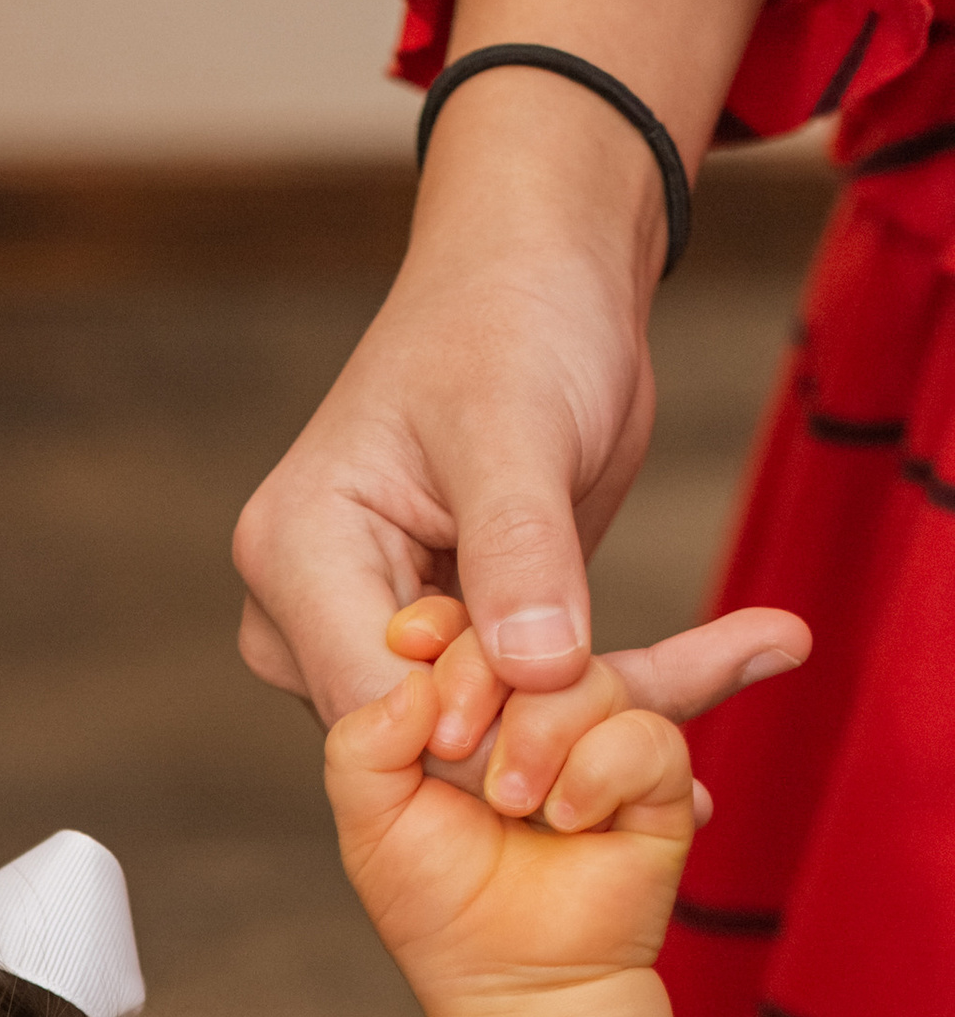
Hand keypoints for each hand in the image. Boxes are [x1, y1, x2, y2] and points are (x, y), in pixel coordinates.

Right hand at [235, 227, 806, 746]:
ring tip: (722, 676)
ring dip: (587, 727)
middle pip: (420, 741)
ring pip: (475, 737)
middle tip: (678, 743)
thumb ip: (520, 552)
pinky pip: (510, 708)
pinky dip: (599, 701)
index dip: (488, 736)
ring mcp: (363, 637)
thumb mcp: (519, 425)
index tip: (605, 724)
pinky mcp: (431, 648)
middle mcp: (306, 615)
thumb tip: (536, 674)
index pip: (375, 709)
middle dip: (547, 740)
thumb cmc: (514, 314)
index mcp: (295, 556)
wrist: (540, 273)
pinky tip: (711, 672)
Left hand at [326, 605, 697, 1015]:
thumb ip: (364, 739)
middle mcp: (535, 707)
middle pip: (524, 633)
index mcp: (465, 705)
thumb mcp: (369, 817)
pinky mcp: (656, 772)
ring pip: (584, 676)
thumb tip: (413, 672)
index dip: (438, 627)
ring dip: (539, 739)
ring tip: (514, 805)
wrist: (510, 982)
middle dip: (482, 679)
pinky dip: (598, 774)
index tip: (412, 640)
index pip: (459, 622)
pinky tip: (572, 821)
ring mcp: (599, 734)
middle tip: (453, 750)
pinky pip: (640, 733)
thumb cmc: (437, 902)